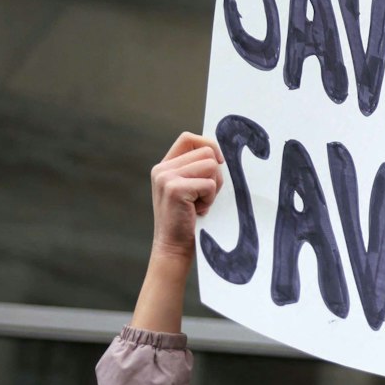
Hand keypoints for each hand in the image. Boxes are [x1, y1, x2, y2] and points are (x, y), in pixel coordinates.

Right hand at [150, 132, 224, 262]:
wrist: (173, 246)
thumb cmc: (188, 218)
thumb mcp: (190, 188)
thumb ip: (197, 169)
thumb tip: (223, 154)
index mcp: (164, 166)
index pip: (188, 138)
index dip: (208, 145)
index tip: (219, 161)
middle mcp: (162, 169)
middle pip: (207, 152)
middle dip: (216, 174)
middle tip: (205, 195)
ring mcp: (166, 177)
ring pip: (211, 166)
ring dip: (214, 187)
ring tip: (200, 203)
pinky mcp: (175, 188)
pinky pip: (210, 184)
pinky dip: (210, 199)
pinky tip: (198, 210)